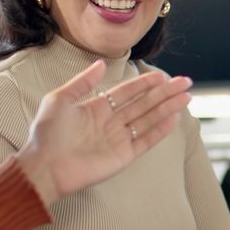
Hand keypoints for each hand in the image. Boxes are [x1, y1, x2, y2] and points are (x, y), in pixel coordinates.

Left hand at [15, 61, 191, 203]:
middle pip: (144, 104)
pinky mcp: (123, 156)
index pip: (127, 92)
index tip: (162, 75)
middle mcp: (110, 123)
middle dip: (165, 93)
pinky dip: (160, 130)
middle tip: (185, 83)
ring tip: (186, 97)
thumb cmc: (46, 134)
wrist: (43, 166)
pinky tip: (174, 118)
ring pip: (149, 119)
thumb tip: (101, 63)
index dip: (145, 83)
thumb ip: (82, 82)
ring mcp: (118, 139)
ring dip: (168, 108)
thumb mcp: (59, 99)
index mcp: (96, 108)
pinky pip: (145, 140)